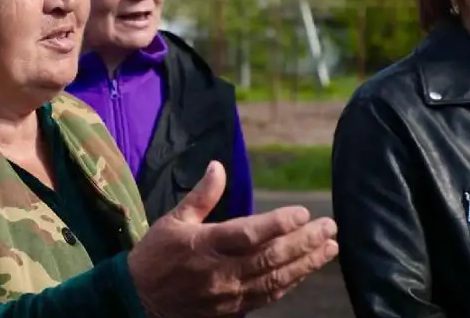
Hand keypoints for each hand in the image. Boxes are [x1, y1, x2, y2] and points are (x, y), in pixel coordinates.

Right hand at [127, 161, 337, 317]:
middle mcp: (221, 271)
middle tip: (329, 227)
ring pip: (276, 279)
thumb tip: (218, 167)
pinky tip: (306, 270)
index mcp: (205, 245)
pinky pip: (269, 296)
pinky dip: (290, 283)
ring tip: (330, 248)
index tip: (303, 212)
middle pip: (271, 257)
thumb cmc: (157, 254)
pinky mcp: (233, 309)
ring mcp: (229, 294)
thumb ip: (201, 195)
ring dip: (306, 263)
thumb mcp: (174, 219)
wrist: (139, 299)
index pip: (249, 234)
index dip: (279, 223)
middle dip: (305, 242)